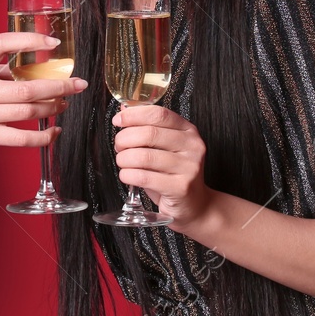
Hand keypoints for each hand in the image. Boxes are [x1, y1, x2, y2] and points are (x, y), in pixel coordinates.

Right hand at [0, 32, 86, 167]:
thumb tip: (32, 68)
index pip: (0, 44)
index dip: (28, 40)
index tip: (52, 42)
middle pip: (27, 87)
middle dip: (58, 85)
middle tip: (78, 84)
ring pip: (28, 111)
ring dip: (53, 107)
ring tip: (65, 104)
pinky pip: (21, 138)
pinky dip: (43, 136)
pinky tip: (54, 131)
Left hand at [112, 105, 211, 226]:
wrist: (195, 206)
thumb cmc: (174, 175)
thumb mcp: (164, 148)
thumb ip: (147, 128)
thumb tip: (124, 110)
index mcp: (188, 131)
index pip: (159, 114)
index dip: (134, 115)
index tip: (118, 120)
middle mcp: (192, 146)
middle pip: (149, 134)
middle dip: (125, 139)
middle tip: (119, 146)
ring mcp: (189, 167)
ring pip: (144, 156)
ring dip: (124, 159)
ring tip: (123, 162)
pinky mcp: (180, 187)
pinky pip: (144, 177)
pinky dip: (128, 175)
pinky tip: (127, 175)